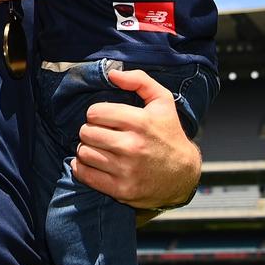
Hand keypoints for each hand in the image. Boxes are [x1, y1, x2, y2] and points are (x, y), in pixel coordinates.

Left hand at [71, 69, 200, 208]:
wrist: (183, 174)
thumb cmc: (169, 134)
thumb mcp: (163, 101)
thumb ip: (139, 80)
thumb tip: (112, 74)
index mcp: (140, 122)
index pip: (95, 112)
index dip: (97, 114)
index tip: (104, 119)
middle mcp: (132, 146)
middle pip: (86, 132)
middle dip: (90, 131)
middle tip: (100, 134)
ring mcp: (126, 170)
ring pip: (84, 153)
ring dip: (86, 149)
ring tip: (98, 148)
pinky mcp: (121, 190)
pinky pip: (85, 175)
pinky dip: (81, 168)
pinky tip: (91, 163)